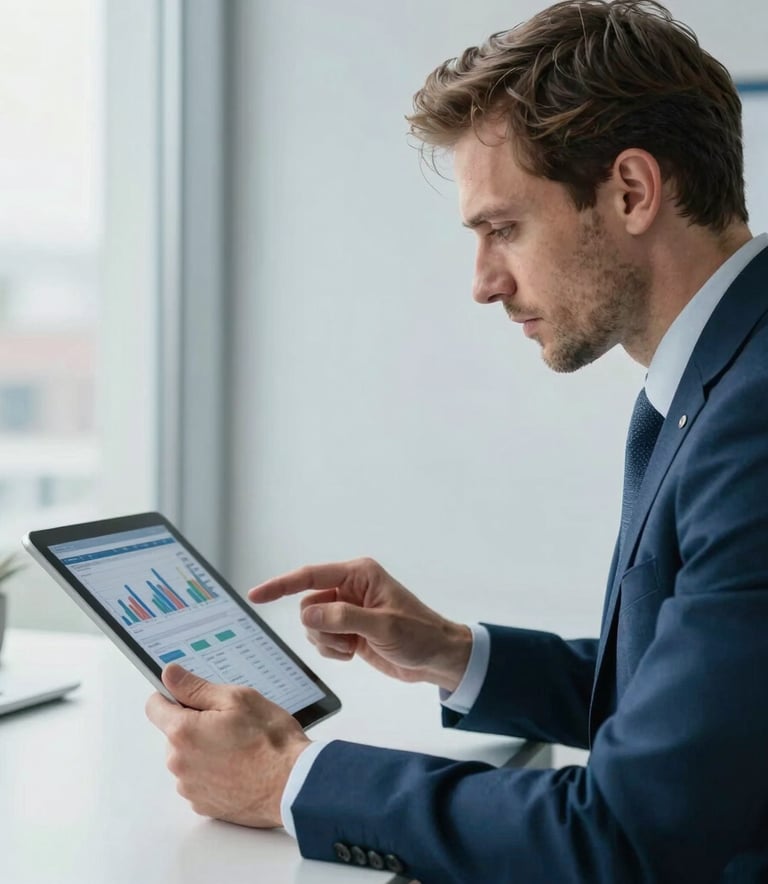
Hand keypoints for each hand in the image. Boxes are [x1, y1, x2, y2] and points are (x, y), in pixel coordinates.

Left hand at [145, 664, 308, 827]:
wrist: (294, 785)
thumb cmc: (270, 740)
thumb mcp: (237, 699)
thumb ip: (197, 687)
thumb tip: (170, 674)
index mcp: (183, 732)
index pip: (154, 706)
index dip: (172, 696)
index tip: (189, 695)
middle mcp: (179, 763)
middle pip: (174, 734)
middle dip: (196, 725)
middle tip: (231, 722)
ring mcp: (190, 788)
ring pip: (189, 758)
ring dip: (205, 750)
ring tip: (240, 747)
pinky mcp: (204, 806)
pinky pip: (200, 781)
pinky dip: (215, 773)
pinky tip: (241, 767)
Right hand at [249, 557, 471, 691]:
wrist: (437, 658)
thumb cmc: (420, 634)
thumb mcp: (382, 625)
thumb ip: (343, 618)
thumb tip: (308, 615)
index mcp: (359, 574)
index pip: (310, 576)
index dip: (280, 585)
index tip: (256, 595)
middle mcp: (350, 588)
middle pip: (309, 605)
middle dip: (320, 628)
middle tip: (345, 640)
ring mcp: (348, 611)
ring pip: (313, 626)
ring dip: (327, 642)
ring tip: (353, 647)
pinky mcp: (348, 631)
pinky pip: (322, 640)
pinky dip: (332, 650)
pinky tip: (354, 652)